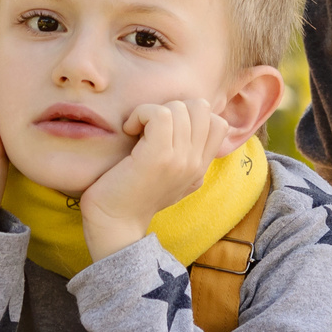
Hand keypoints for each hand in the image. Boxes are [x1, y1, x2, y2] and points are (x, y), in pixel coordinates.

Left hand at [78, 99, 231, 260]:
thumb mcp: (169, 176)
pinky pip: (160, 114)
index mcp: (200, 168)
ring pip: (180, 107)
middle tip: (150, 127)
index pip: (218, 122)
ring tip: (137, 130)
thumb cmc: (131, 194)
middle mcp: (196, 164)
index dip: (191, 114)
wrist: (113, 223)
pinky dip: (141, 113)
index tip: (166, 128)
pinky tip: (130, 129)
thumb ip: (184, 155)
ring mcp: (180, 160)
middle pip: (202, 108)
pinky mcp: (159, 156)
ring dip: (152, 111)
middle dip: (173, 107)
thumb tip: (187, 123)